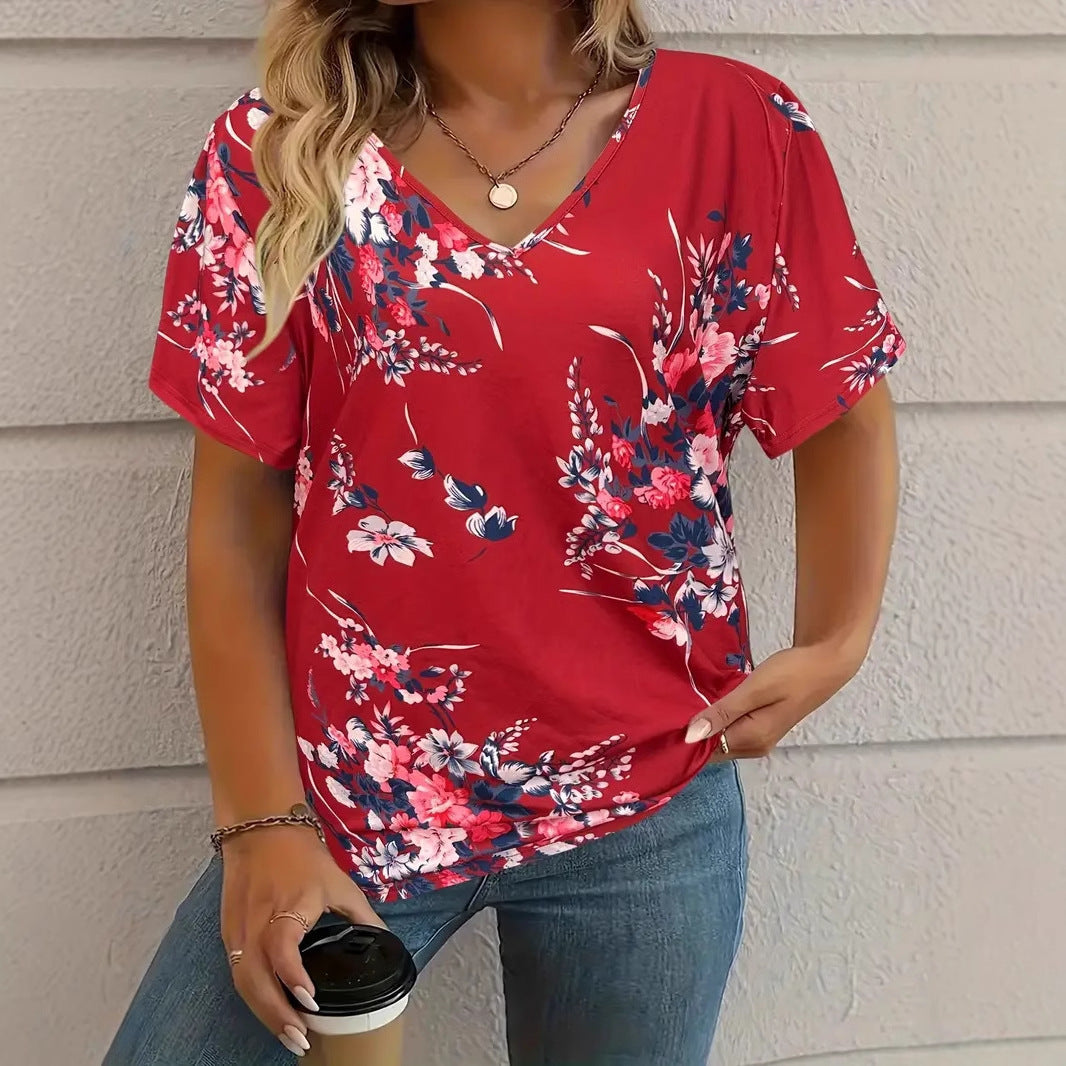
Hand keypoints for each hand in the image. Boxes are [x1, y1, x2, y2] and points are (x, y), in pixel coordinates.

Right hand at [220, 825, 384, 1057]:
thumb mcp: (339, 883)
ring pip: (244, 981)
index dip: (293, 976)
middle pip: (257, 976)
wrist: (260, 829)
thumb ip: (362, 916)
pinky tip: (271, 1013)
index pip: (282, 947)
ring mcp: (239, 929)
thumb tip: (387, 942)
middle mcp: (258, 921)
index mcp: (289, 905)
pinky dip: (253, 997)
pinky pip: (238, 973)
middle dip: (276, 1013)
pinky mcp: (229, 934)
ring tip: (289, 1036)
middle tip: (301, 1038)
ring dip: (264, 1012)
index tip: (310, 999)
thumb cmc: (303, 856)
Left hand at [684, 643, 861, 758]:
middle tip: (673, 704)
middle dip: (694, 730)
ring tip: (686, 700)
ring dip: (707, 722)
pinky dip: (720, 717)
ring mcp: (761, 738)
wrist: (826, 662)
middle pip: (713, 746)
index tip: (666, 716)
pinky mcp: (763, 725)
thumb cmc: (791, 673)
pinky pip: (732, 727)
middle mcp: (755, 746)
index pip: (706, 750)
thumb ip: (722, 713)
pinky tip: (709, 701)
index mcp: (752, 741)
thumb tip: (689, 737)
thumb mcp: (753, 690)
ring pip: (722, 736)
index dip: (686, 736)